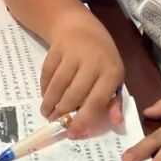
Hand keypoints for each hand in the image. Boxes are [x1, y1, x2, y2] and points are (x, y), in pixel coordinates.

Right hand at [39, 10, 123, 137]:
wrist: (81, 27)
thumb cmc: (102, 58)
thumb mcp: (114, 77)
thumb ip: (115, 101)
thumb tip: (116, 122)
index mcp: (111, 72)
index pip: (97, 101)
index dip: (84, 120)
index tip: (72, 133)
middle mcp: (93, 62)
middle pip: (74, 95)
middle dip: (62, 113)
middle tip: (56, 123)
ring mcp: (74, 53)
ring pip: (58, 85)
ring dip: (50, 103)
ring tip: (47, 113)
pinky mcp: (57, 48)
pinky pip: (47, 73)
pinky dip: (44, 87)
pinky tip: (45, 95)